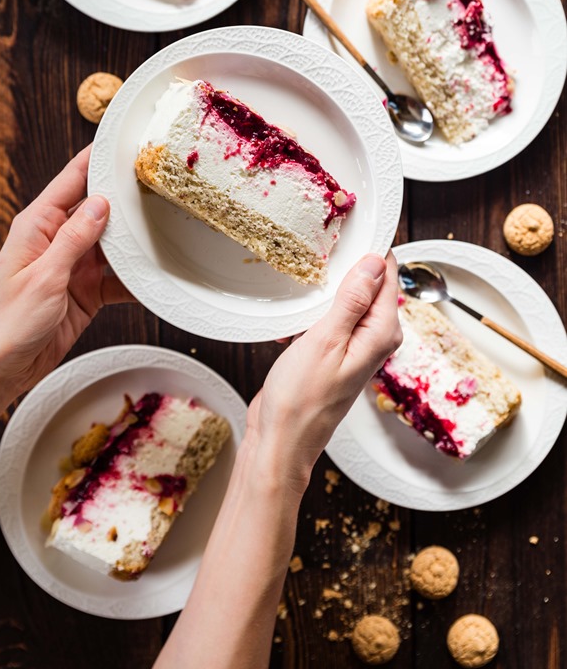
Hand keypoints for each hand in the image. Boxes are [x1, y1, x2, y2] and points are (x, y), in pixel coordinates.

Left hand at [0, 145, 133, 438]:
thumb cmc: (6, 323)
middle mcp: (57, 240)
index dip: (96, 158)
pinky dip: (135, 278)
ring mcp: (72, 266)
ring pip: (112, 243)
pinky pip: (117, 278)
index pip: (71, 180)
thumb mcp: (44, 276)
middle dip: (126, 198)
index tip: (123, 141)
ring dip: (135, 241)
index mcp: (37, 225)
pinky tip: (154, 275)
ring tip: (166, 228)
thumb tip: (101, 203)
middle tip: (160, 185)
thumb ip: (75, 239)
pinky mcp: (85, 292)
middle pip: (98, 209)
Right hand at [247, 252, 400, 492]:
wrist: (281, 442)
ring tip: (303, 279)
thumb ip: (352, 301)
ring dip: (326, 289)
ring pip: (347, 299)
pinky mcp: (334, 352)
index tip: (350, 227)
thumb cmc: (300, 400)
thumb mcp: (325, 341)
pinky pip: (331, 317)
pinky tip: (294, 316)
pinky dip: (314, 311)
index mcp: (381, 332)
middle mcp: (374, 338)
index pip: (388, 275)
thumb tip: (375, 263)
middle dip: (347, 265)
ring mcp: (354, 345)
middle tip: (319, 247)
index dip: (371, 248)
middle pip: (369, 284)